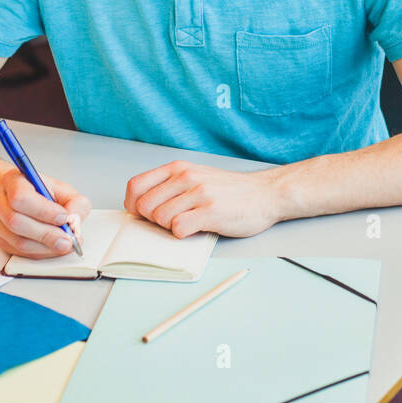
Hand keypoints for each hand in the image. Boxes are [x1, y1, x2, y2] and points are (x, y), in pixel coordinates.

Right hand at [0, 169, 91, 257]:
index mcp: (12, 180)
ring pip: (17, 241)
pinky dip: (39, 253)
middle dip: (46, 234)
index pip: (21, 197)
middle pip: (16, 222)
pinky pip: (18, 252)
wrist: (21, 197)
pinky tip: (52, 248)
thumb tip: (73, 221)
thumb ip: (75, 203)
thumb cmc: (42, 192)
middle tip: (68, 240)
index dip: (44, 211)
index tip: (64, 218)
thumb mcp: (63, 190)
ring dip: (44, 247)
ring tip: (64, 245)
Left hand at [124, 161, 282, 238]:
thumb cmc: (231, 190)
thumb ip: (171, 187)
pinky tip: (198, 228)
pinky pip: (178, 229)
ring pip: (160, 219)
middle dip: (154, 221)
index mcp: (178, 168)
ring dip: (170, 228)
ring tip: (190, 222)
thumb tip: (141, 207)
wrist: (266, 193)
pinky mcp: (210, 211)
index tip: (146, 215)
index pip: (135, 187)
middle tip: (174, 221)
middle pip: (144, 207)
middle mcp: (186, 176)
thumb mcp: (197, 177)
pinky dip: (184, 234)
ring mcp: (199, 193)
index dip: (134, 206)